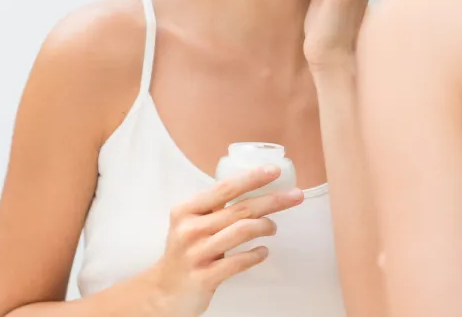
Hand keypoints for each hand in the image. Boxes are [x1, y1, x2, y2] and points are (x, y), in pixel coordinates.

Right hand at [152, 166, 304, 316]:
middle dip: (273, 201)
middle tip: (295, 196)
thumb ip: (215, 208)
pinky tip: (263, 251)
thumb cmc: (186, 251)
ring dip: (265, 226)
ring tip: (273, 228)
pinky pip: (240, 261)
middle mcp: (189, 229)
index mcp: (186, 210)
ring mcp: (197, 253)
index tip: (274, 171)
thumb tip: (254, 190)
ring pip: (243, 231)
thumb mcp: (191, 223)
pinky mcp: (205, 277)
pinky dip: (256, 254)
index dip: (252, 178)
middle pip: (240, 209)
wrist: (166, 290)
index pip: (225, 188)